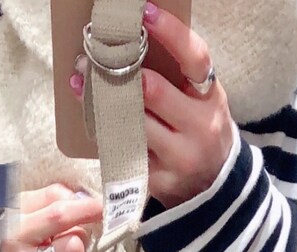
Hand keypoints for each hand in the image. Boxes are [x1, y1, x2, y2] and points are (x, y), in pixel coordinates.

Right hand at [0, 185, 103, 251]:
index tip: (99, 208)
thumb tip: (82, 199)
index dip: (84, 210)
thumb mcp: (17, 212)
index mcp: (11, 235)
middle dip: (76, 243)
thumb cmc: (3, 242)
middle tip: (64, 245)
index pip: (57, 217)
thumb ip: (49, 199)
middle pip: (73, 248)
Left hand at [69, 1, 234, 209]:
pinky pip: (123, 149)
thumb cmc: (200, 134)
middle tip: (93, 54)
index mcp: (211, 99)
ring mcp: (178, 157)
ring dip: (102, 100)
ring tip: (81, 82)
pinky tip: (91, 117)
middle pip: (153, 91)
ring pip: (132, 122)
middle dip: (120, 71)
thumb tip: (137, 41)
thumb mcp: (203, 103)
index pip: (194, 58)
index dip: (170, 33)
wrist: (215, 189)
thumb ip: (180, 78)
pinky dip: (105, 131)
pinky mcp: (157, 180)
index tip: (145, 13)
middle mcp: (199, 128)